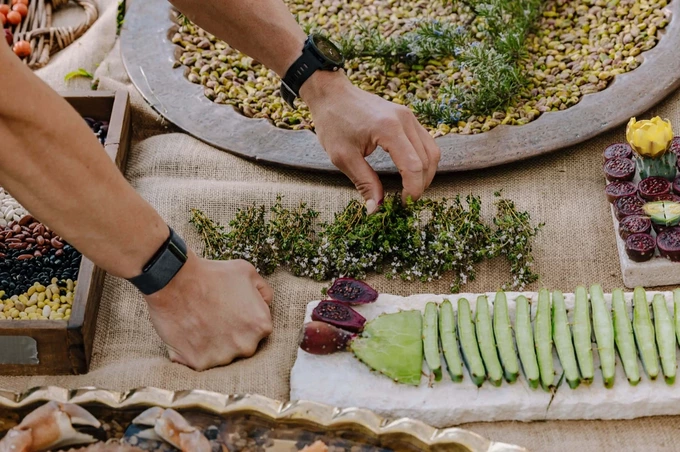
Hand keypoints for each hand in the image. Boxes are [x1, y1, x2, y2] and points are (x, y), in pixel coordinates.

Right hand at [143, 251, 273, 370]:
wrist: (176, 281)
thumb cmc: (213, 274)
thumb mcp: (249, 272)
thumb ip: (264, 292)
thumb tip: (265, 304)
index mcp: (261, 326)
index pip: (258, 329)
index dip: (243, 318)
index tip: (230, 311)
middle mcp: (246, 346)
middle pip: (242, 345)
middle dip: (231, 334)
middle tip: (214, 317)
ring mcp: (222, 357)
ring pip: (221, 355)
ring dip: (213, 344)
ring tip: (200, 323)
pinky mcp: (199, 363)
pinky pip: (200, 361)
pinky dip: (194, 351)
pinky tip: (189, 333)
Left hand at [301, 71, 440, 212]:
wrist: (331, 93)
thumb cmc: (333, 122)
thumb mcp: (343, 157)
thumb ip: (364, 183)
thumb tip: (376, 208)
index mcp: (389, 129)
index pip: (413, 166)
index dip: (413, 190)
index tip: (403, 204)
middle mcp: (404, 120)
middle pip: (428, 160)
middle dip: (421, 184)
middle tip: (407, 201)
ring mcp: (408, 116)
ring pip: (432, 150)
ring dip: (426, 173)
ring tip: (411, 188)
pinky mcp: (407, 116)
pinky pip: (425, 141)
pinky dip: (423, 159)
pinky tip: (411, 172)